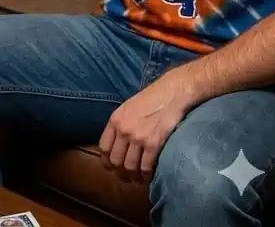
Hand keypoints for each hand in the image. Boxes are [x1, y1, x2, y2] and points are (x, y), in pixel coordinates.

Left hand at [98, 67, 195, 182]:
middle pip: (115, 160)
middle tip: (127, 178)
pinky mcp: (153, 143)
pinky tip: (149, 176)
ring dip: (133, 177)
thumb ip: (120, 124)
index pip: (103, 147)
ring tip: (138, 179)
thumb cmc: (150, 100)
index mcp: (115, 120)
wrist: (170, 94)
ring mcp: (138, 137)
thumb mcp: (127, 108)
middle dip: (120, 172)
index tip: (112, 168)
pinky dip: (146, 175)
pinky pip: (145, 166)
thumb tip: (117, 143)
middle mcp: (123, 129)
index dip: (107, 161)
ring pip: (129, 166)